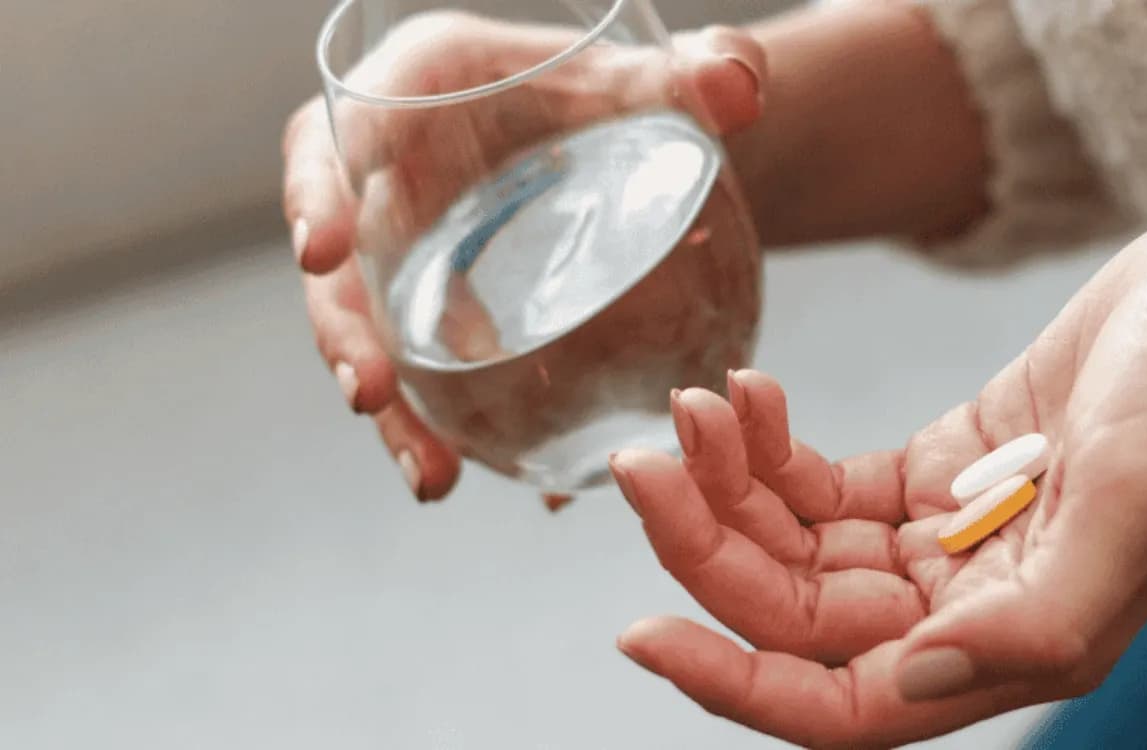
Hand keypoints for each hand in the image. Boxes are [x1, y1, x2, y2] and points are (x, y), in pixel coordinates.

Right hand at [280, 12, 768, 502]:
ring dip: (397, 412)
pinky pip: (430, 377)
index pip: (341, 135)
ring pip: (376, 336)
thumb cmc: (628, 90)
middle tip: (369, 392)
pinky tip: (492, 483)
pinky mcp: (441, 313)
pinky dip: (452, 431)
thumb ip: (706, 71)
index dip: (318, 192)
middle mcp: (390, 177)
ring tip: (431, 476)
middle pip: (339, 258)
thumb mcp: (666, 79)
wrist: (640, 143)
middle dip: (344, 329)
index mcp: (418, 92)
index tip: (323, 251)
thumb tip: (738, 85)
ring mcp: (410, 253)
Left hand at [610, 214, 1146, 747]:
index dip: (735, 682)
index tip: (643, 630)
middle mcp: (970, 610)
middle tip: (648, 455)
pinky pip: (823, 486)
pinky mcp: (937, 472)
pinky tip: (748, 395)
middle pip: (796, 615)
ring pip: (796, 548)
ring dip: (730, 485)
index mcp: (1016, 644)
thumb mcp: (1135, 503)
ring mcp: (947, 540)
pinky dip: (772, 448)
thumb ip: (1034, 616)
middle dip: (710, 543)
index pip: (839, 704)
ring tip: (695, 405)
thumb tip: (904, 680)